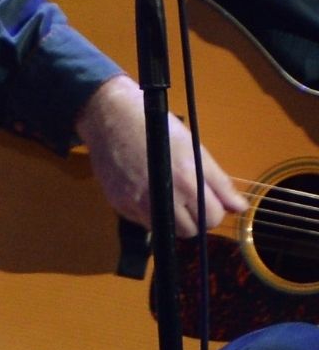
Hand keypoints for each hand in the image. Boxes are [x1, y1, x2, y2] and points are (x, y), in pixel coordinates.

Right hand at [75, 74, 246, 236]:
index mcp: (186, 180)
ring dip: (173, 221)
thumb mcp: (194, 149)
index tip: (208, 201)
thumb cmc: (158, 128)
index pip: (213, 218)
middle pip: (190, 231)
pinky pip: (144, 222)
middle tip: (189, 201)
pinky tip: (147, 193)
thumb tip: (239, 207)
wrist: (110, 118)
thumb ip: (219, 182)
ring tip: (170, 199)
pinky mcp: (120, 204)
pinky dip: (151, 214)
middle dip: (195, 219)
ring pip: (167, 231)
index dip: (215, 211)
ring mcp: (138, 202)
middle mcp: (163, 195)